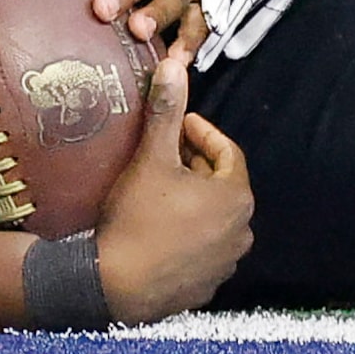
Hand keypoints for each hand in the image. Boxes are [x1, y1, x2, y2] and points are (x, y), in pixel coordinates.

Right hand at [91, 53, 252, 323]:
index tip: (178, 125)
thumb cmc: (137, 219)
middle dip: (196, 166)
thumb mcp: (151, 159)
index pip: (228, 152)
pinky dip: (187, 233)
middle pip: (222, 185)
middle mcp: (242, 232)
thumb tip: (174, 65)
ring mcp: (225, 263)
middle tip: (165, 154)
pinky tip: (158, 227)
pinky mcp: (206, 288)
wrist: (112, 287)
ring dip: (192, 201)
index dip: (201, 133)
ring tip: (160, 189)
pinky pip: (202, 248)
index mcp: (236, 197)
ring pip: (212, 218)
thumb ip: (166, 111)